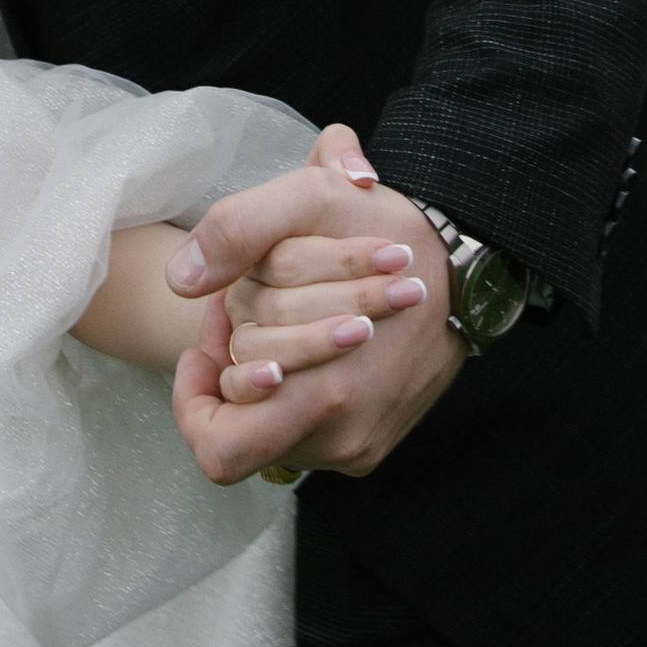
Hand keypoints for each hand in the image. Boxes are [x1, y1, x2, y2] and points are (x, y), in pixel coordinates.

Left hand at [168, 127, 463, 485]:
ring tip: (278, 315)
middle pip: (241, 426)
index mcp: (325, 394)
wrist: (464, 268)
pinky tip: (304, 338)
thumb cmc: (383, 229)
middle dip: (230, 363)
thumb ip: (238, 230)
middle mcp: (342, 434)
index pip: (220, 448)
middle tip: (245, 310)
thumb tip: (181, 280)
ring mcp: (359, 444)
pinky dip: (295, 387)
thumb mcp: (311, 199)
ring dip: (262, 374)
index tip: (205, 349)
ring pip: (271, 427)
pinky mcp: (372, 445)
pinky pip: (306, 430)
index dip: (196, 400)